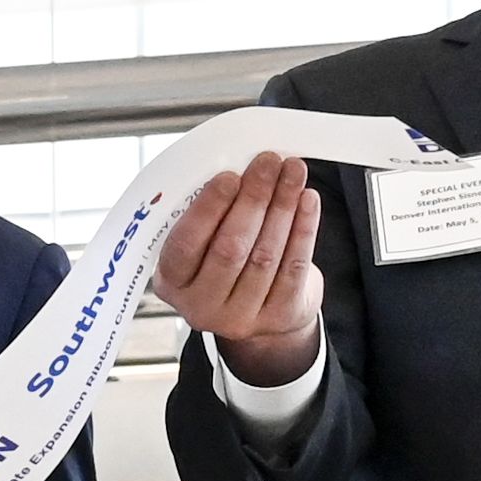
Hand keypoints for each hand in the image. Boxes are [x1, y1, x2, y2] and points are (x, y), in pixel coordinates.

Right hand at [151, 150, 324, 387]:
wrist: (257, 311)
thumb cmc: (222, 263)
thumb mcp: (200, 244)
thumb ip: (209, 215)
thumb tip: (239, 167)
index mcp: (173, 282)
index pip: (186, 245)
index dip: (208, 209)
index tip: (229, 176)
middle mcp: (202, 306)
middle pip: (230, 249)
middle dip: (253, 198)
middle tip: (268, 163)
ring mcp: (241, 318)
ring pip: (266, 255)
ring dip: (282, 206)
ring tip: (293, 171)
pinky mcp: (278, 317)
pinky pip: (294, 267)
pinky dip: (304, 227)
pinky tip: (307, 200)